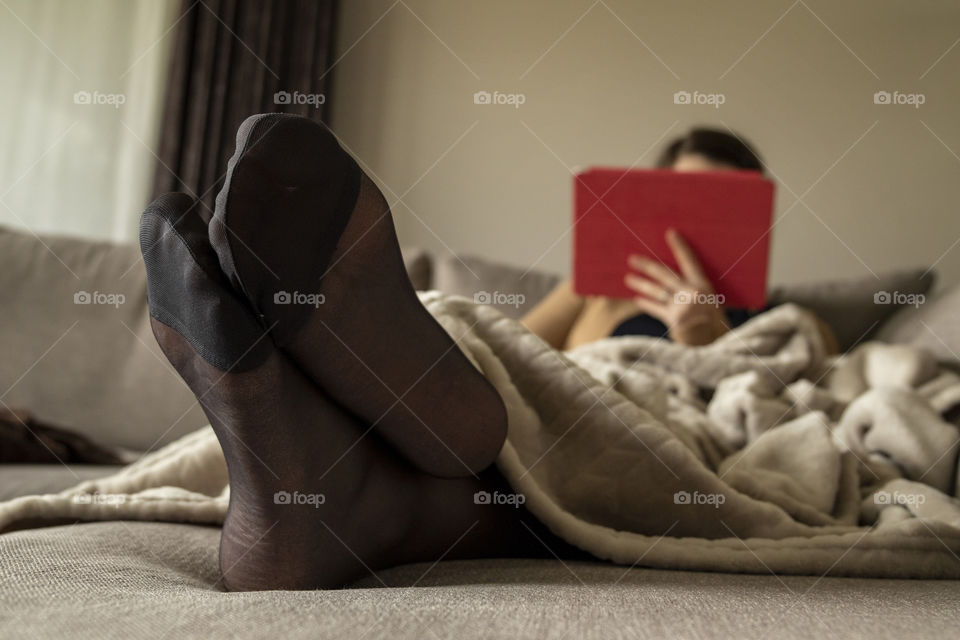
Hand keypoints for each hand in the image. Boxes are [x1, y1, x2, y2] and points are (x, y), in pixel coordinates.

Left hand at [624, 229, 729, 345]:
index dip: (680, 247)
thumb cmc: (713, 319)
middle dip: (647, 266)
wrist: (714, 341)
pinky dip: (647, 304)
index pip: (690, 261)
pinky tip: (637, 299)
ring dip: (641, 284)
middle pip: (665, 275)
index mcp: (704, 285)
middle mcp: (692, 294)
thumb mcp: (711, 300)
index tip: (670, 233)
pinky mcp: (673, 320)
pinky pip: (657, 309)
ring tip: (628, 278)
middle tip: (632, 259)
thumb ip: (695, 288)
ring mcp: (682, 307)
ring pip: (657, 291)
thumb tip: (673, 275)